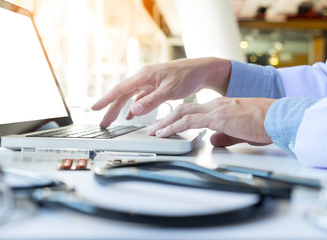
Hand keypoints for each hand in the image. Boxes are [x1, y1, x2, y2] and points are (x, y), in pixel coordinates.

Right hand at [91, 57, 230, 127]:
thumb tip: (133, 110)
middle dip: (111, 109)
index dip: (106, 100)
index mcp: (144, 77)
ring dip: (120, 109)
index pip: (120, 90)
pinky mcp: (155, 86)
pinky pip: (139, 98)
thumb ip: (151, 101)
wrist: (201, 70)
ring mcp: (149, 82)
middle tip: (103, 123)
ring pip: (130, 97)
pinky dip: (134, 107)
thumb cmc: (187, 77)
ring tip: (112, 121)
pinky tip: (131, 116)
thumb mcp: (170, 90)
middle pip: (122, 95)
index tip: (95, 109)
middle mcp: (143, 78)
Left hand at [147, 97, 275, 146]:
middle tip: (154, 128)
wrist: (277, 118)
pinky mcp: (217, 117)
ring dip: (166, 124)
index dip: (177, 117)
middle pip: (183, 109)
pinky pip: (190, 121)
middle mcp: (214, 105)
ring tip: (154, 132)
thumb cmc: (264, 124)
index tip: (166, 124)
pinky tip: (166, 133)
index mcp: (220, 107)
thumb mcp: (239, 131)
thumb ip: (224, 135)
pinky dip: (174, 127)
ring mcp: (215, 110)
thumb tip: (212, 140)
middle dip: (166, 119)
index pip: (192, 110)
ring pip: (182, 114)